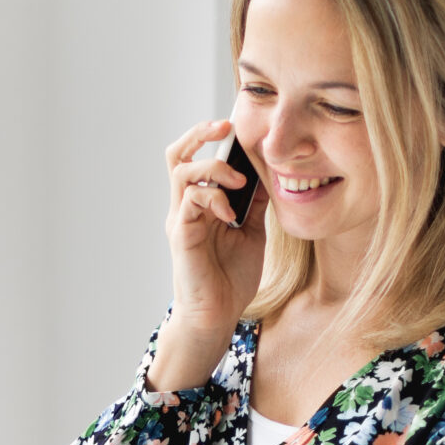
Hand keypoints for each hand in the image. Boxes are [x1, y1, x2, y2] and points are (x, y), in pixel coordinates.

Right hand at [152, 117, 267, 392]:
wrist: (217, 317)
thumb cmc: (230, 280)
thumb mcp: (252, 233)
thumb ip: (254, 205)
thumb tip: (267, 175)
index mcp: (199, 205)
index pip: (195, 157)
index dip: (210, 137)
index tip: (237, 129)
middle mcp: (184, 207)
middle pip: (177, 154)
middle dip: (200, 134)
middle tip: (225, 128)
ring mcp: (180, 219)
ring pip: (182, 170)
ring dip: (213, 168)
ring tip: (238, 182)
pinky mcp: (181, 234)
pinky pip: (189, 199)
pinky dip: (212, 196)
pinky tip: (230, 211)